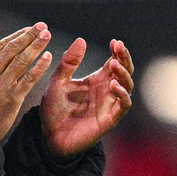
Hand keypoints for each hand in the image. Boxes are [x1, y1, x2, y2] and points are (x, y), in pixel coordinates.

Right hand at [0, 24, 53, 139]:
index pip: (1, 45)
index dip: (16, 35)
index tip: (28, 28)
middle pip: (13, 49)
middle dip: (28, 36)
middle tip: (41, 26)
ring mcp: (3, 84)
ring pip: (22, 60)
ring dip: (35, 46)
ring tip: (46, 35)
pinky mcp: (12, 97)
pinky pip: (28, 79)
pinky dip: (39, 67)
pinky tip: (47, 57)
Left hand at [39, 37, 133, 161]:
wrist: (48, 136)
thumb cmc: (54, 109)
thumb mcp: (58, 82)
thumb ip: (68, 63)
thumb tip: (81, 39)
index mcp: (96, 80)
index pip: (114, 62)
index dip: (117, 51)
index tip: (115, 42)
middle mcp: (106, 91)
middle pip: (125, 71)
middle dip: (124, 58)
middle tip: (119, 47)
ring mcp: (109, 105)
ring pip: (128, 86)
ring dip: (124, 74)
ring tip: (114, 65)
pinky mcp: (109, 119)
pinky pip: (124, 105)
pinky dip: (123, 95)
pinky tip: (114, 85)